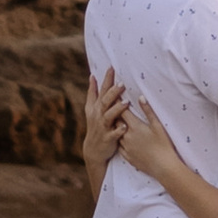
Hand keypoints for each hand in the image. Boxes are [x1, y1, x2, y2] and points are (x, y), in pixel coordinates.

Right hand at [79, 74, 127, 200]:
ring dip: (117, 110)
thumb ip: (93, 92)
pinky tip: (125, 127)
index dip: (106, 79)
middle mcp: (98, 116)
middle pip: (105, 102)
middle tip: (122, 83)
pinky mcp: (107, 139)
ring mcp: (102, 128)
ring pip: (109, 117)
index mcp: (96, 108)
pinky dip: (118, 131)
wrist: (93, 150)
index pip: (101, 91)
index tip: (112, 67)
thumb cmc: (96, 125)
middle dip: (112, 93)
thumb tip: (92, 76)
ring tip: (126, 103)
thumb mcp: (91, 109)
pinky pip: (113, 135)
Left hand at [115, 90, 188, 194]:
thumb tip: (140, 97)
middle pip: (116, 121)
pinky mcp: (126, 156)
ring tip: (114, 121)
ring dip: (115, 127)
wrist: (163, 167)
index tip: (115, 95)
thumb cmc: (163, 145)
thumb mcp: (157, 126)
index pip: (122, 111)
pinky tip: (120, 137)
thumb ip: (148, 111)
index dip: (118, 102)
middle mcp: (126, 136)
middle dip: (114, 113)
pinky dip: (118, 139)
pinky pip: (118, 145)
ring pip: (115, 133)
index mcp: (134, 127)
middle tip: (112, 106)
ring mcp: (125, 147)